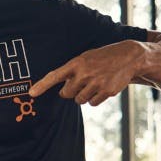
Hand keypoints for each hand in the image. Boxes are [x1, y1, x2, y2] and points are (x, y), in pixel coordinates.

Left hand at [29, 40, 144, 105]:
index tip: (31, 94)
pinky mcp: (107, 92)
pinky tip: (102, 87)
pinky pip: (92, 104)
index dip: (42, 85)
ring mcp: (96, 83)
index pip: (55, 76)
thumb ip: (73, 72)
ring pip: (79, 100)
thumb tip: (62, 90)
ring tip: (94, 82)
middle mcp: (84, 74)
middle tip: (81, 82)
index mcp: (76, 63)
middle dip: (71, 91)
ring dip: (83, 95)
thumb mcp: (86, 58)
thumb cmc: (102, 58)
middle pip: (66, 94)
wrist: (129, 56)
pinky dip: (95, 99)